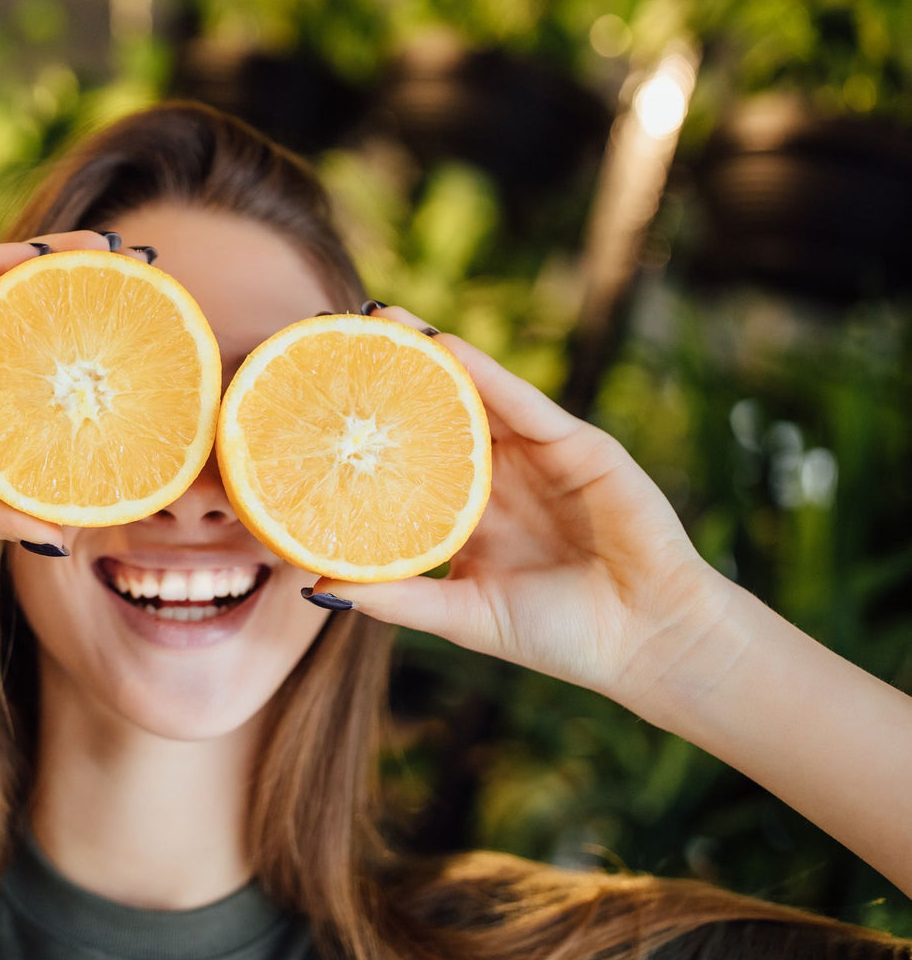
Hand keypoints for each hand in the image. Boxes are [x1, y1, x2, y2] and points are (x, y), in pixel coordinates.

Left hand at [307, 307, 729, 701]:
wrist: (647, 640)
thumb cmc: (559, 636)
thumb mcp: (464, 616)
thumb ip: (398, 599)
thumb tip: (315, 587)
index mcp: (466, 514)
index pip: (406, 461)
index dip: (365, 431)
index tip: (311, 403)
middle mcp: (496, 477)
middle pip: (434, 414)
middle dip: (389, 375)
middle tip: (334, 334)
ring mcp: (537, 457)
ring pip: (475, 394)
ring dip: (430, 354)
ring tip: (380, 319)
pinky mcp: (578, 445)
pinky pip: (524, 403)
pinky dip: (486, 373)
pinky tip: (447, 346)